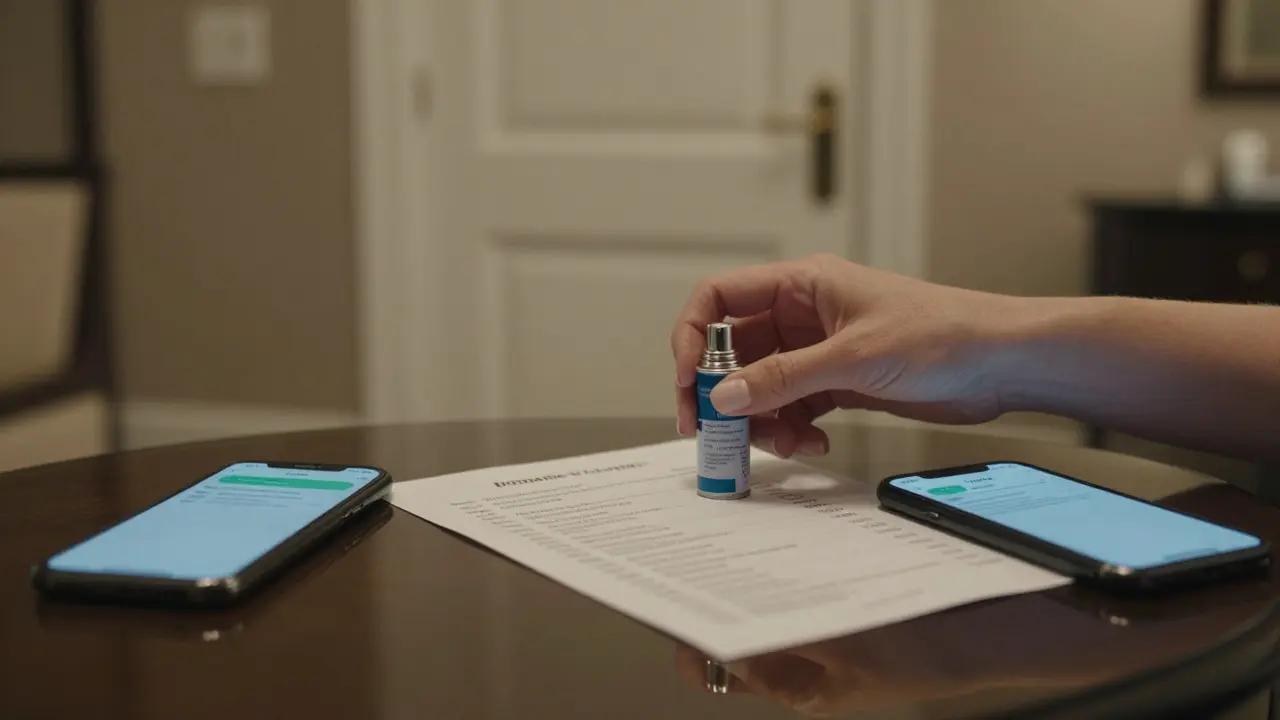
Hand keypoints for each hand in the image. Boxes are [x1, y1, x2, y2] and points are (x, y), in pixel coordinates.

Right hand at [671, 254, 1025, 457]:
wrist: (1002, 363)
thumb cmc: (942, 334)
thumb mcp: (853, 358)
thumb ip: (784, 379)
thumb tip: (724, 396)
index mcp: (802, 284)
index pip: (719, 298)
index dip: (692, 338)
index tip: (689, 383)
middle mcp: (802, 314)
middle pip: (733, 352)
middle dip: (723, 394)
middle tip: (714, 433)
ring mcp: (819, 351)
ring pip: (761, 387)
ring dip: (763, 421)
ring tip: (787, 444)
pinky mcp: (838, 383)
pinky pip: (793, 408)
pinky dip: (793, 430)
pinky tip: (815, 443)